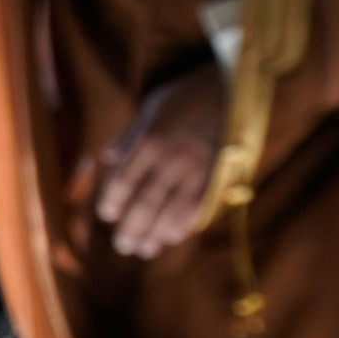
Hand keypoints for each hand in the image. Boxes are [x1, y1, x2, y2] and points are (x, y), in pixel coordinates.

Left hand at [95, 61, 225, 259]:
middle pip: (146, 203)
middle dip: (132, 228)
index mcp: (151, 140)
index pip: (125, 179)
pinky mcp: (218, 177)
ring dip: (156, 235)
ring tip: (145, 249)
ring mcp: (197, 170)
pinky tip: (174, 237)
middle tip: (122, 245)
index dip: (113, 200)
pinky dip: (185, 225)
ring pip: (172, 211)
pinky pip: (199, 208)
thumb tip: (105, 158)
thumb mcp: (152, 106)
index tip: (107, 214)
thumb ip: (129, 135)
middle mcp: (172, 159)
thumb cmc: (187, 95)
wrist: (233, 87)